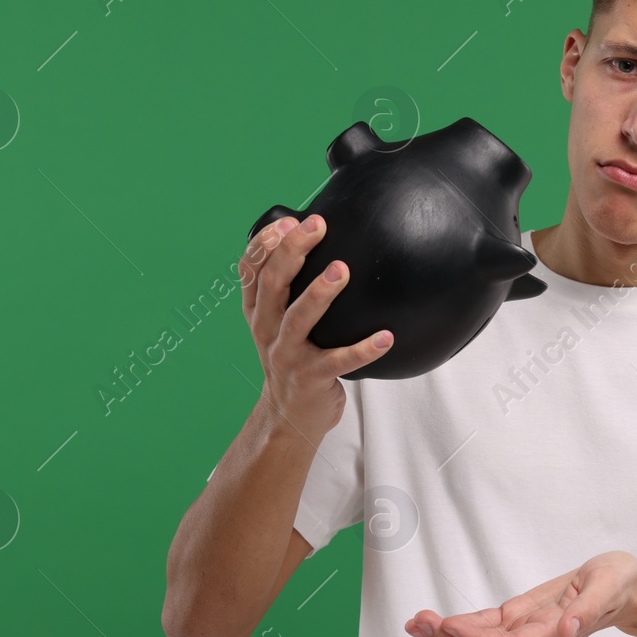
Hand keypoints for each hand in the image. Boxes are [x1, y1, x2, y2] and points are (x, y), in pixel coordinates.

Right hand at [238, 214, 392, 440]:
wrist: (288, 415)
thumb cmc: (291, 356)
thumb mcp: (277, 322)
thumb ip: (286, 288)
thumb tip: (310, 238)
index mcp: (257, 311)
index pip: (250, 270)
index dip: (265, 242)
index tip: (289, 221)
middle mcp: (267, 329)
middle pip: (272, 284)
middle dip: (292, 251)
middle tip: (316, 226)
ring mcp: (287, 354)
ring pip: (299, 319)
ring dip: (319, 293)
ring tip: (341, 270)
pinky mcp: (311, 377)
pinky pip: (340, 361)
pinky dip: (363, 349)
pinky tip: (386, 337)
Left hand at [404, 551, 636, 636]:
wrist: (626, 589)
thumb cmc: (619, 585)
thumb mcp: (609, 587)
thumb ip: (588, 610)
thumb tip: (566, 632)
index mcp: (555, 632)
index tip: (450, 625)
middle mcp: (535, 636)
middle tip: (419, 624)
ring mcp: (525, 628)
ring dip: (447, 636)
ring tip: (416, 624)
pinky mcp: (521, 614)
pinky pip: (485, 624)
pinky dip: (459, 624)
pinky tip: (435, 621)